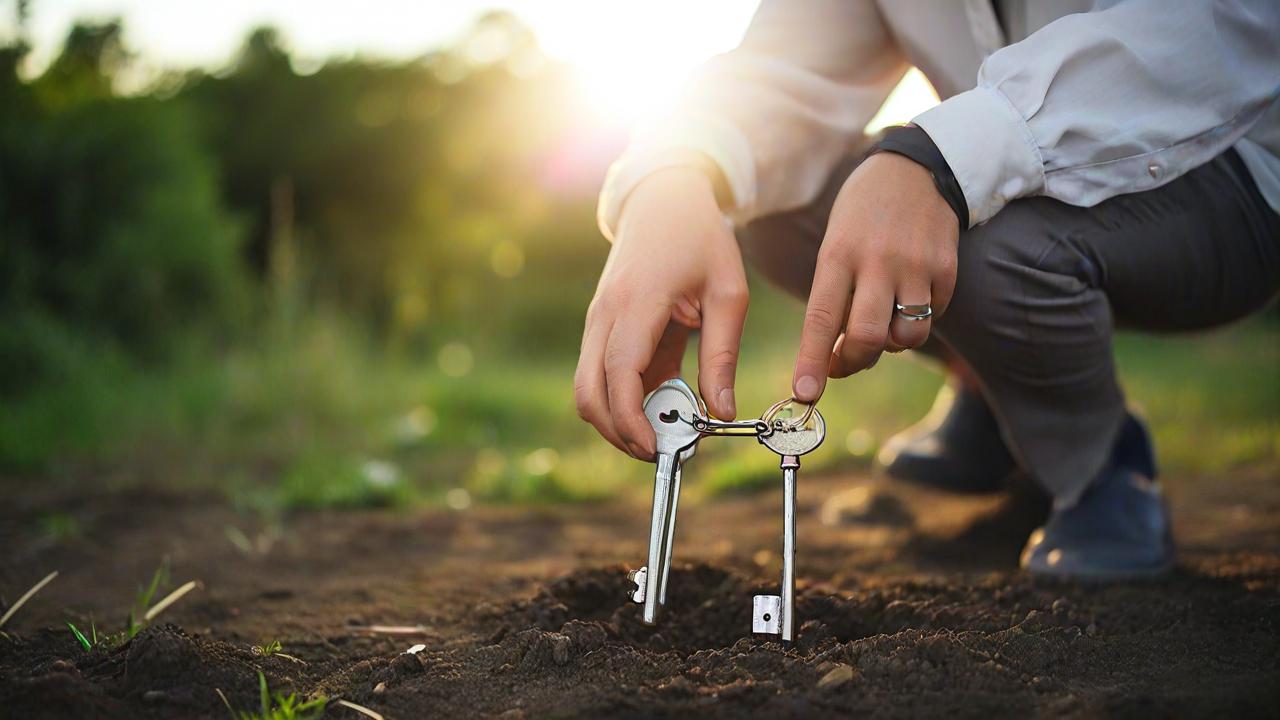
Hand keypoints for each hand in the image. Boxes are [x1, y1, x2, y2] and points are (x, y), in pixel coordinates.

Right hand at [575, 167, 747, 458]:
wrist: (662, 198)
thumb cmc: (700, 240)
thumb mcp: (728, 292)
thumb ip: (722, 355)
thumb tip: (720, 412)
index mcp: (637, 302)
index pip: (619, 374)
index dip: (631, 420)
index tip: (656, 449)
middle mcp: (604, 315)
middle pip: (589, 394)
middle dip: (619, 433)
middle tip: (663, 449)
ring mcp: (596, 321)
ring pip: (588, 389)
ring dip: (619, 418)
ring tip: (667, 427)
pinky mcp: (600, 326)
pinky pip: (601, 375)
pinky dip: (624, 398)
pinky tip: (663, 397)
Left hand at [792, 152, 958, 401]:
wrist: (918, 168)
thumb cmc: (863, 216)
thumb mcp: (836, 244)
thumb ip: (836, 296)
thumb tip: (836, 357)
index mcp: (838, 254)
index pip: (821, 318)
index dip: (812, 361)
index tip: (803, 393)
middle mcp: (877, 262)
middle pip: (867, 337)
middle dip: (853, 363)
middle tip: (843, 362)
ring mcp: (916, 266)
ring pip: (906, 337)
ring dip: (890, 344)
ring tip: (880, 321)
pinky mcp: (947, 269)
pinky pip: (932, 318)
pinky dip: (916, 320)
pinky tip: (908, 295)